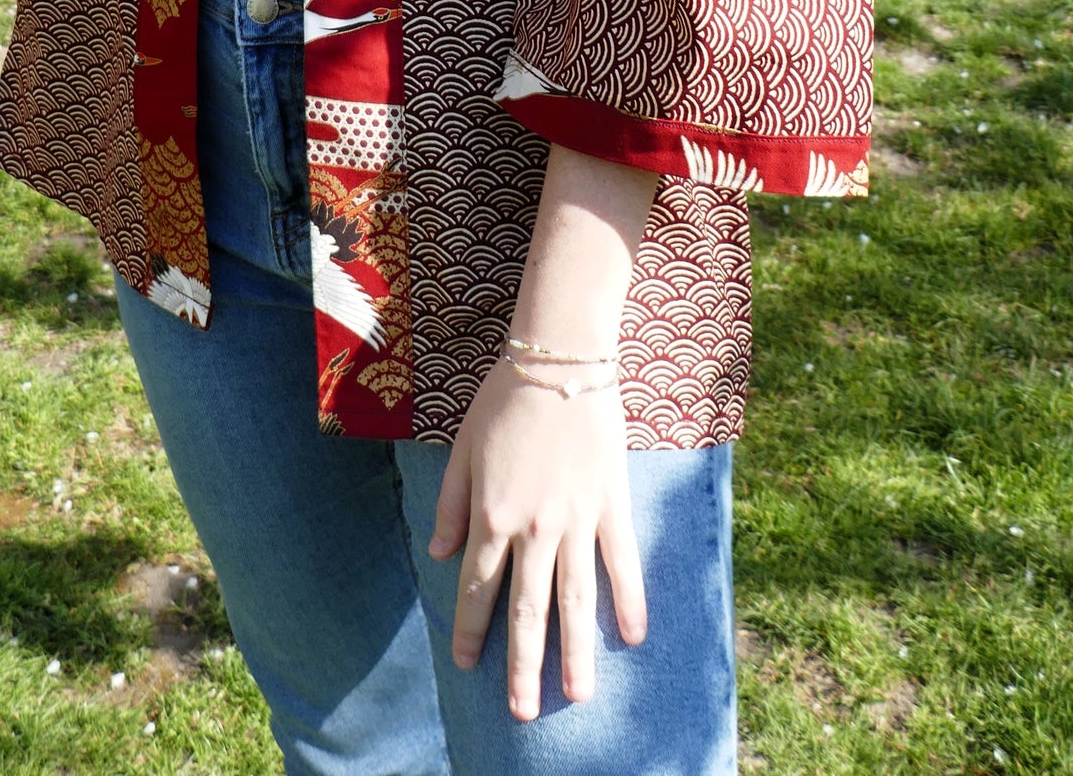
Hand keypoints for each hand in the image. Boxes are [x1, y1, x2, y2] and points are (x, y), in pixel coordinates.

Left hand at [428, 356, 645, 720]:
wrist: (559, 362)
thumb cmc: (504, 400)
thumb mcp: (462, 450)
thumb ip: (451, 506)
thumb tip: (439, 555)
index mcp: (492, 516)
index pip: (479, 587)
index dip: (472, 629)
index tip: (468, 666)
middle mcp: (534, 529)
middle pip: (528, 609)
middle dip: (522, 664)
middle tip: (522, 711)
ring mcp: (576, 521)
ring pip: (575, 600)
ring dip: (575, 652)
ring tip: (576, 697)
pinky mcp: (611, 505)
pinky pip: (621, 563)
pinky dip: (629, 601)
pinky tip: (633, 638)